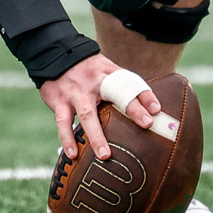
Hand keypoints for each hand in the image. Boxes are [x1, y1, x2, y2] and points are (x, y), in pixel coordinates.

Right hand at [39, 54, 160, 160]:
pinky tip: (73, 154)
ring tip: (105, 155)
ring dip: (96, 136)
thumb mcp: (107, 71)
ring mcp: (76, 93)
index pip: (131, 83)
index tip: (156, 110)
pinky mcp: (59, 102)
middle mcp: (94, 83)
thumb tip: (150, 108)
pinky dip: (67, 139)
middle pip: (114, 95)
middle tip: (147, 124)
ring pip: (87, 115)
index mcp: (109, 74)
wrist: (55, 56)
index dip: (145, 95)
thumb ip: (124, 86)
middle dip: (132, 109)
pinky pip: (63, 123)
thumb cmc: (89, 71)